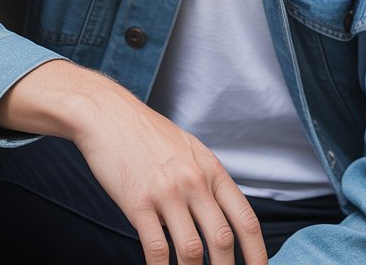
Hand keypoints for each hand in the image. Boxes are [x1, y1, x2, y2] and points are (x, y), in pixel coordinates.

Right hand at [0, 63, 267, 264]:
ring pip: (191, 250)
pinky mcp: (138, 203)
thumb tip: (224, 215)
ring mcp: (166, 193)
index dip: (257, 253)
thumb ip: (208, 179)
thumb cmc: (147, 133)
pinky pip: (156, 249)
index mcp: (211, 169)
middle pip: (222, 241)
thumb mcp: (189, 148)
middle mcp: (194, 181)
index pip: (245, 219)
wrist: (107, 114)